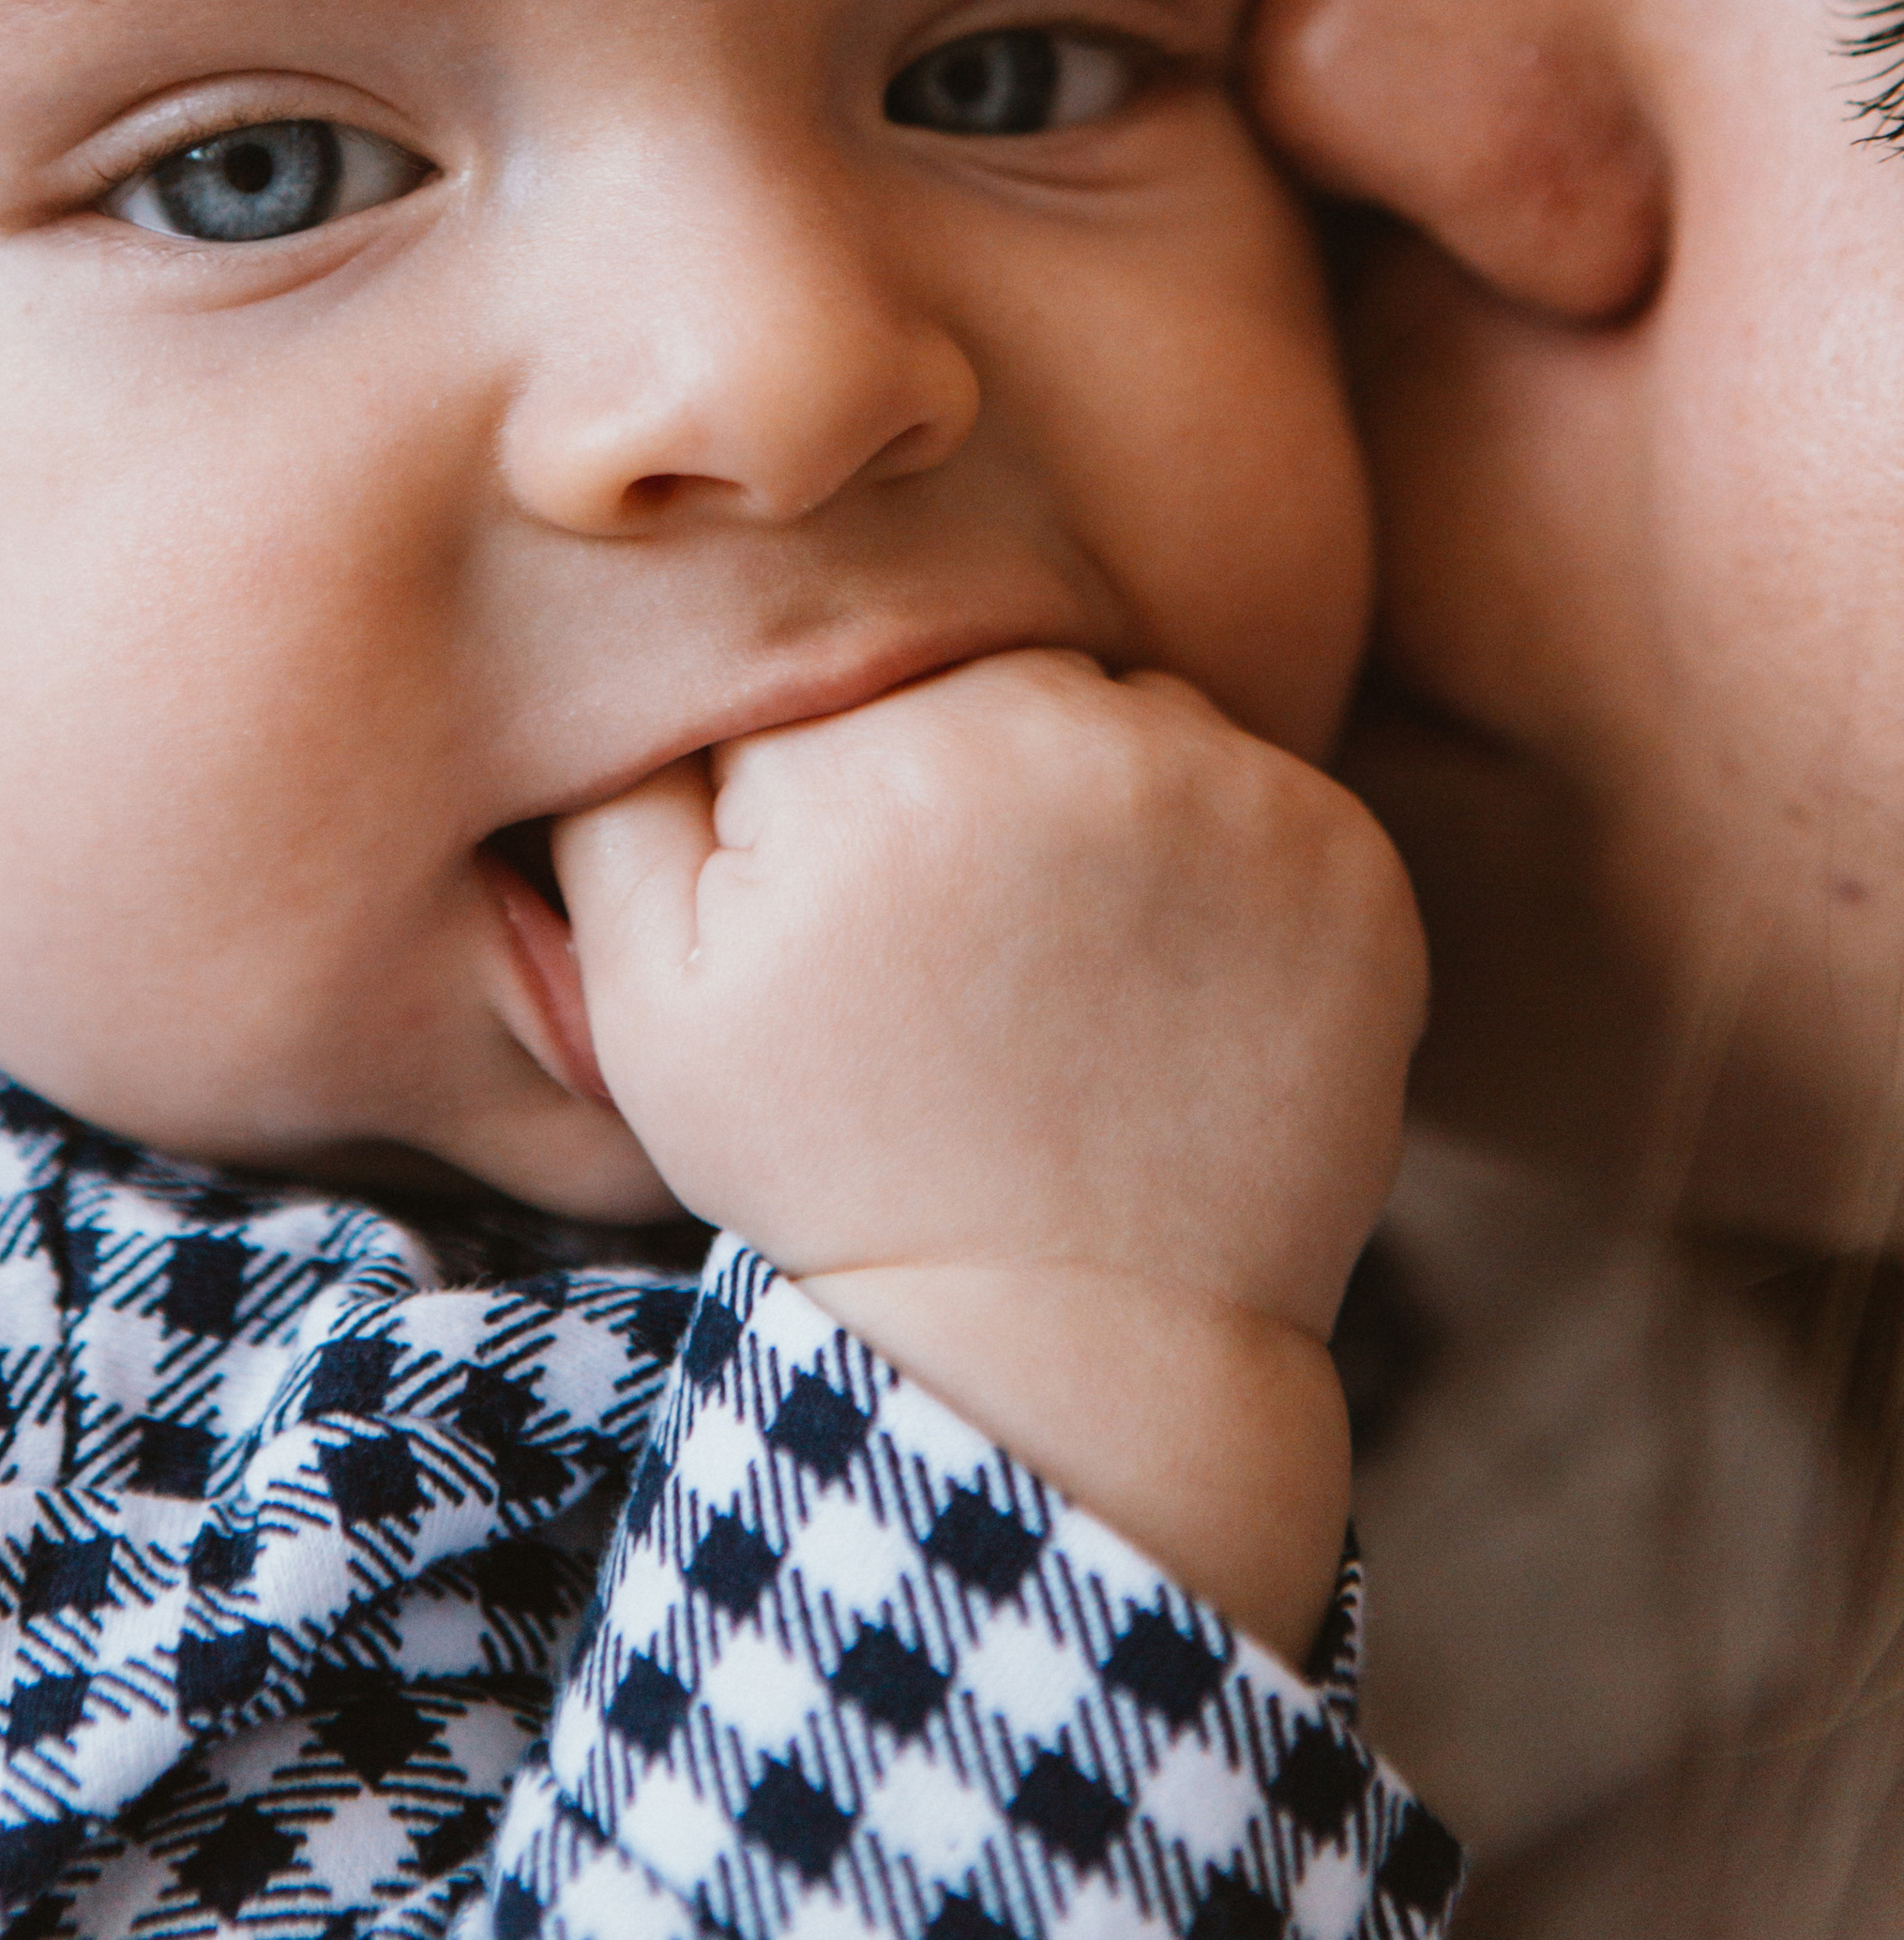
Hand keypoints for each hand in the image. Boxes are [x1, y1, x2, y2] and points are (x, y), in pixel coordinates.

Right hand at [552, 650, 1425, 1661]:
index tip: (855, 917)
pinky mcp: (1354, 867)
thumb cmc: (831, 1165)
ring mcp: (1240, 799)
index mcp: (891, 751)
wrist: (1066, 1350)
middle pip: (1004, 679)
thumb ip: (620, 788)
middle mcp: (1082, 737)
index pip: (850, 669)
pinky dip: (1226, 875)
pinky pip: (1263, 799)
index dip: (835, 792)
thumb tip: (663, 626)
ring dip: (1104, 810)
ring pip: (1135, 726)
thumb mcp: (646, 994)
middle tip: (960, 955)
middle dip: (971, 779)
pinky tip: (1169, 992)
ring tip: (1064, 977)